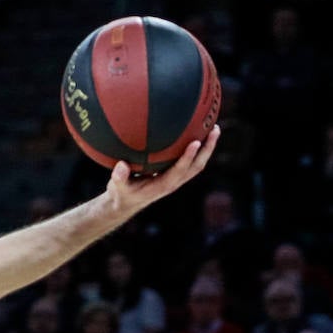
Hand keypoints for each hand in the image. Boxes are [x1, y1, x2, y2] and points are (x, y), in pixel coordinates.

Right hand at [104, 126, 219, 217]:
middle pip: (197, 166)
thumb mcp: (118, 187)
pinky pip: (191, 162)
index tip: (195, 142)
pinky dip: (198, 149)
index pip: (179, 170)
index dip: (188, 157)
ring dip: (207, 148)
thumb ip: (119, 178)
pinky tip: (198, 134)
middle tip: (214, 129)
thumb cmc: (122, 193)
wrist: (126, 203)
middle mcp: (174, 182)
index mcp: (163, 185)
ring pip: (198, 164)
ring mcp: (177, 179)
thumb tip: (121, 166)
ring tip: (213, 129)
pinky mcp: (175, 175)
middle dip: (207, 149)